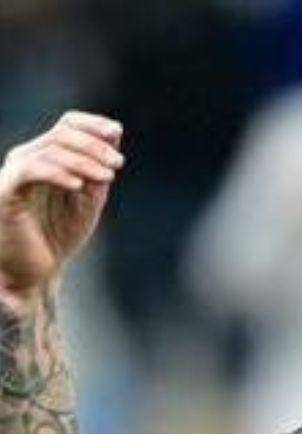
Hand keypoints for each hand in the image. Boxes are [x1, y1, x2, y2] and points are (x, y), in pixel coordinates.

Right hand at [0, 111, 123, 299]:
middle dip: (96, 146)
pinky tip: (79, 186)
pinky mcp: (5, 191)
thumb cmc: (60, 234)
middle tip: (118, 164)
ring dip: (85, 161)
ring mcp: (14, 173)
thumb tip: (114, 131)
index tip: (116, 133)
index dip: (93, 123)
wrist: (35, 271)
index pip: (68, 123)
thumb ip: (99, 168)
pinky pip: (30, 170)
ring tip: (107, 177)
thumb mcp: (89, 197)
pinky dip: (58, 173)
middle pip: (62, 133)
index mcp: (47, 156)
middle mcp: (27, 158)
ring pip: (50, 150)